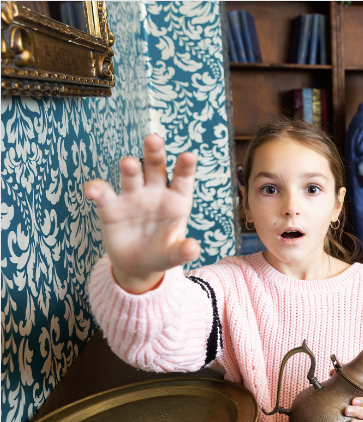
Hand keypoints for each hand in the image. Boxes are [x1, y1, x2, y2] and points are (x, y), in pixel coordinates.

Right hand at [83, 134, 199, 293]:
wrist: (138, 265)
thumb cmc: (162, 252)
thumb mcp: (174, 254)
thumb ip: (183, 251)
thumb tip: (193, 248)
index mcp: (177, 200)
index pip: (183, 178)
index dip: (185, 167)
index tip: (188, 156)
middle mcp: (155, 193)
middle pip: (155, 167)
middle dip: (154, 153)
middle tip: (153, 139)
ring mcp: (133, 198)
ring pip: (131, 176)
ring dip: (129, 168)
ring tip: (128, 163)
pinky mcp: (111, 209)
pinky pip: (104, 195)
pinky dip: (97, 189)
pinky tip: (92, 189)